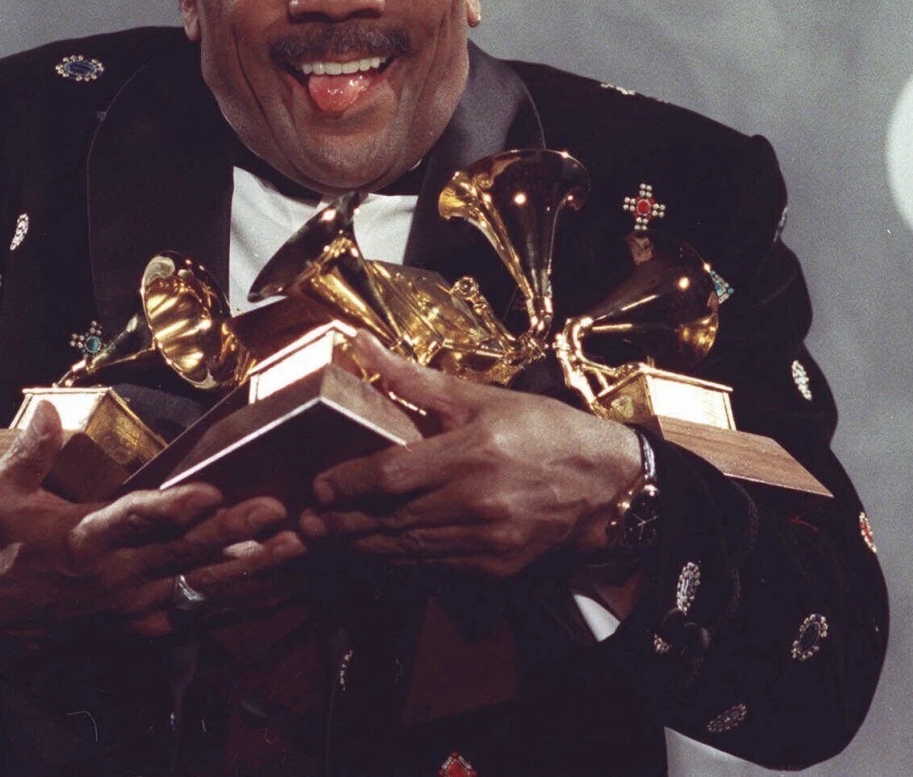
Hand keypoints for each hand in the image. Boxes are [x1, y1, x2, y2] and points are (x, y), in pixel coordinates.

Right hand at [0, 402, 306, 634]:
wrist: (4, 615)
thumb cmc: (8, 545)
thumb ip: (28, 454)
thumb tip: (47, 410)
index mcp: (86, 539)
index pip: (134, 520)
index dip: (172, 508)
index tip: (210, 492)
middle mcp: (119, 573)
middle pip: (183, 550)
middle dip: (233, 530)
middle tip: (276, 510)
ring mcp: (138, 602)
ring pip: (202, 583)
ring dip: (250, 565)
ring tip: (293, 545)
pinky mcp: (149, 621)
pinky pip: (201, 611)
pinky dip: (241, 598)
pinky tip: (281, 582)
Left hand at [300, 333, 642, 577]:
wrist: (606, 484)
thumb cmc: (546, 432)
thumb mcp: (483, 397)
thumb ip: (417, 381)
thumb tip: (364, 347)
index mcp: (472, 453)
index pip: (391, 475)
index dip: (348, 483)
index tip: (320, 485)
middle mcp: (476, 501)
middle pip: (390, 518)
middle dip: (342, 522)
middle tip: (307, 520)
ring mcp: (485, 539)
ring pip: (406, 548)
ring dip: (362, 545)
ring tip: (328, 537)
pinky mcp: (493, 566)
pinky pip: (432, 565)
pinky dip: (398, 559)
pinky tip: (375, 551)